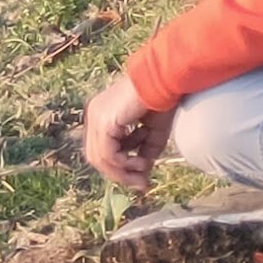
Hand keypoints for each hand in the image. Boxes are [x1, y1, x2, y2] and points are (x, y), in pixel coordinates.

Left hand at [82, 71, 164, 190]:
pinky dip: (123, 163)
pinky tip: (141, 162)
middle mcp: (95, 114)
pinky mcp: (103, 122)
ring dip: (122, 171)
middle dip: (119, 173)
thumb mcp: (154, 132)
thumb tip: (142, 180)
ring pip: (99, 158)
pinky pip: (107, 153)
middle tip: (141, 183)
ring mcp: (96, 117)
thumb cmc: (164, 99)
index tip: (142, 178)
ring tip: (144, 171)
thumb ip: (145, 153)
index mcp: (103, 113)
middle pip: (97, 156)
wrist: (167, 79)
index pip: (103, 148)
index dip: (120, 167)